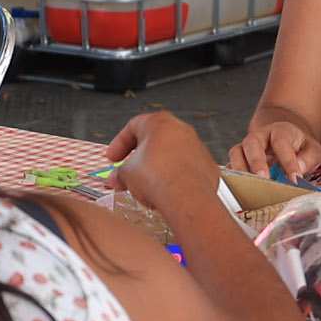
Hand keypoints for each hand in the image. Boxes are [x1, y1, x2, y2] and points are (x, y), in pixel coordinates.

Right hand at [104, 111, 229, 221]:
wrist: (186, 198)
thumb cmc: (158, 178)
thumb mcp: (126, 174)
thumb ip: (120, 173)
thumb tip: (117, 178)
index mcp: (158, 123)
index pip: (133, 127)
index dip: (119, 144)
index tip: (113, 158)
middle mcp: (181, 130)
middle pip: (154, 141)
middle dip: (139, 158)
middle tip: (129, 172)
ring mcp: (197, 147)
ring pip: (172, 155)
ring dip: (158, 168)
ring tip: (148, 186)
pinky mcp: (207, 166)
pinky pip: (186, 169)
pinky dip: (175, 178)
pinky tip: (166, 191)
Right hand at [227, 119, 320, 182]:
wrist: (286, 141)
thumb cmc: (300, 147)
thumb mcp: (313, 149)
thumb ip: (310, 157)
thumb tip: (300, 168)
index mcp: (280, 131)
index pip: (281, 142)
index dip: (288, 161)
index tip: (295, 178)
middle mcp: (260, 137)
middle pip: (252, 142)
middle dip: (256, 161)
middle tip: (263, 178)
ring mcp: (247, 148)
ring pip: (236, 152)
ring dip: (240, 168)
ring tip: (249, 186)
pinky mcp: (239, 160)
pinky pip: (230, 166)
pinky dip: (232, 177)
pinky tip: (238, 188)